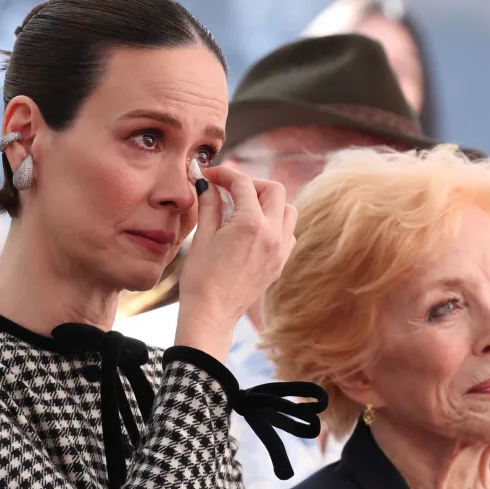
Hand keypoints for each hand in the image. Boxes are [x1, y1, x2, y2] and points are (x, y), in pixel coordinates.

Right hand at [175, 165, 296, 360]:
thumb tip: (207, 183)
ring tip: (244, 209)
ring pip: (287, 209)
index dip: (225, 174)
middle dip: (251, 184)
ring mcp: (280, 250)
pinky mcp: (280, 263)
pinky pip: (288, 232)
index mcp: (251, 224)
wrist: (212, 314)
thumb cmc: (201, 278)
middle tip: (230, 190)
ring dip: (268, 202)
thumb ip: (209, 204)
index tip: (210, 176)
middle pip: (274, 189)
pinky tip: (253, 230)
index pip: (243, 183)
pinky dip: (275, 223)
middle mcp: (272, 234)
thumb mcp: (202, 236)